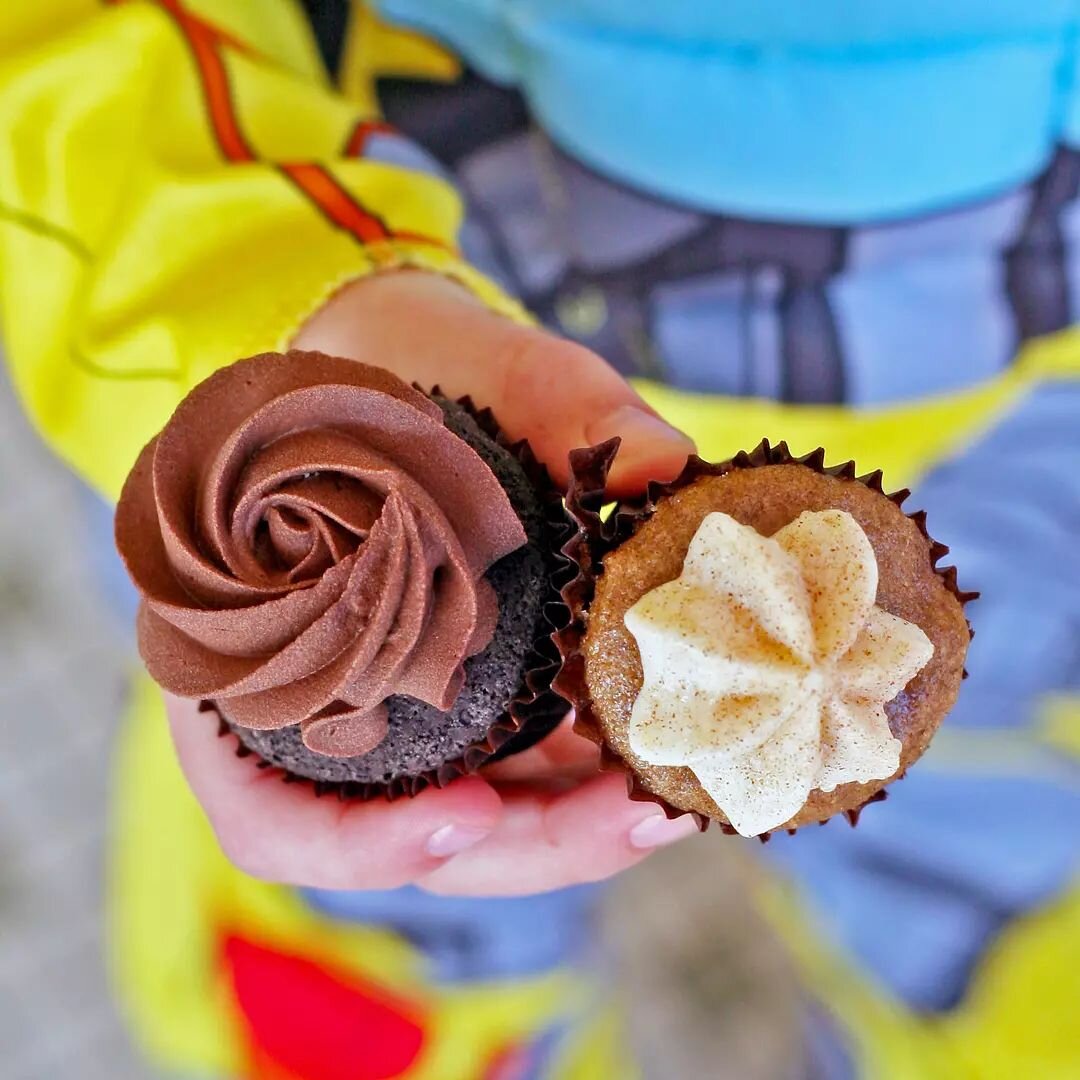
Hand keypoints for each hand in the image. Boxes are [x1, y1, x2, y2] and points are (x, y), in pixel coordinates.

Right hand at [167, 271, 697, 895]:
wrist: (402, 366)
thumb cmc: (393, 367)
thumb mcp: (450, 363)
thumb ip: (551, 400)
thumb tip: (660, 460)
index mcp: (256, 661)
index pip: (271, 814)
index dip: (358, 842)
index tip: (468, 811)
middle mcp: (322, 714)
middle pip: (402, 839)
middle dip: (525, 842)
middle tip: (637, 814)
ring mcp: (401, 715)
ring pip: (473, 822)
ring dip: (571, 827)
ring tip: (670, 791)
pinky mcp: (467, 700)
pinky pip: (520, 771)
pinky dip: (585, 776)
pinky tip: (655, 744)